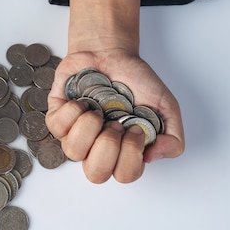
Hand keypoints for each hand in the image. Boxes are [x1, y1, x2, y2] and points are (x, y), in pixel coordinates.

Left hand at [45, 0, 183, 183]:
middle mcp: (97, 149)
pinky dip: (72, 110)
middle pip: (95, 174)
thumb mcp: (166, 107)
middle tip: (115, 123)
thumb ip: (173, 138)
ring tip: (98, 110)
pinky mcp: (56, 118)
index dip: (131, 155)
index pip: (124, 175)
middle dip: (108, 146)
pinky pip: (56, 127)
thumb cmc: (135, 82)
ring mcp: (75, 135)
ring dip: (89, 126)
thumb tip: (153, 155)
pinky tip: (83, 100)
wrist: (111, 53)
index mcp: (122, 152)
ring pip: (73, 151)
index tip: (136, 128)